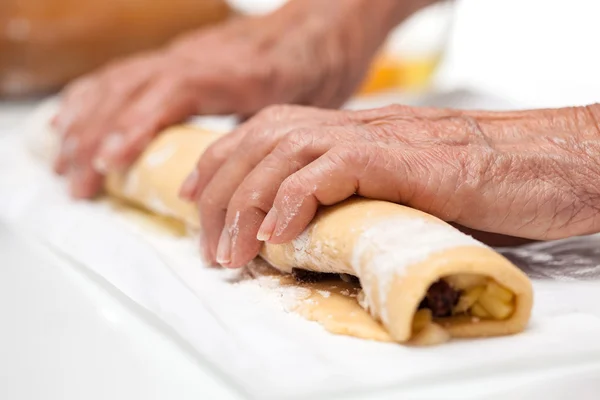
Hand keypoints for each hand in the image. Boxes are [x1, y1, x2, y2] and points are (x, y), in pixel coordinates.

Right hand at [52, 0, 409, 197]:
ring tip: (63, 161)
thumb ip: (255, 137)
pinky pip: (125, 73)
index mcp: (228, 73)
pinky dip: (93, 95)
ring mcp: (182, 55)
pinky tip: (72, 115)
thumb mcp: (298, 106)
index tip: (108, 163)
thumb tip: (230, 182)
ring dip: (86, 122)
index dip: (134, 128)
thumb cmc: (316, 66)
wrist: (321, 27)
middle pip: (130, 92)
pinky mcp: (178, 58)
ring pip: (120, 82)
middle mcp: (196, 59)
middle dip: (96, 140)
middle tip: (78, 184)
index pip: (167, 95)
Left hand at [180, 103, 599, 267]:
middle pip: (262, 139)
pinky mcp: (399, 157)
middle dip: (222, 192)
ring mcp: (374, 137)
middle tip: (209, 245)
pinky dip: (295, 198)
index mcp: (348, 133)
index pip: (265, 132)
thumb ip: (354, 200)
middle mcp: (353, 127)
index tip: (194, 195)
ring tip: (232, 251)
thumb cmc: (473, 185)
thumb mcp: (397, 190)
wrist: (537, 164)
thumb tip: (309, 233)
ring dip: (249, 203)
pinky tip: (277, 233)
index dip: (222, 159)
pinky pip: (332, 168)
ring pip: (284, 150)